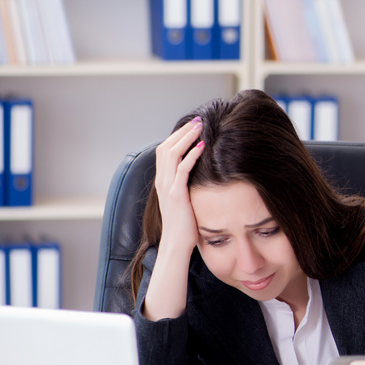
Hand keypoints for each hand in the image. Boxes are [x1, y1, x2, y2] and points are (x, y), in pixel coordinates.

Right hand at [153, 117, 205, 253]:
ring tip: (201, 127)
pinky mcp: (176, 195)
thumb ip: (185, 183)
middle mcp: (162, 180)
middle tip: (198, 120)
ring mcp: (167, 187)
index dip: (178, 135)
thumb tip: (199, 171)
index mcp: (162, 180)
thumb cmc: (184, 223)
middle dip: (183, 131)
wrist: (176, 244)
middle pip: (167, 147)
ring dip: (187, 138)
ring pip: (172, 154)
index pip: (165, 150)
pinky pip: (182, 170)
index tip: (193, 125)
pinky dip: (192, 155)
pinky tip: (203, 146)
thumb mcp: (183, 198)